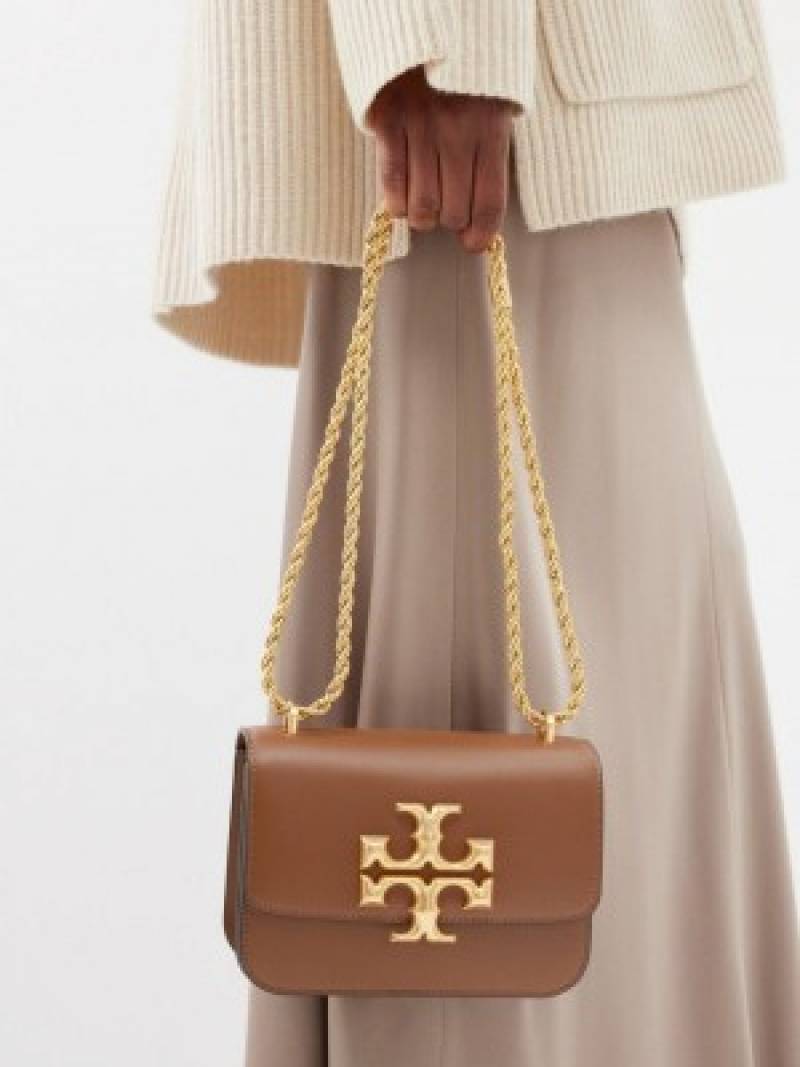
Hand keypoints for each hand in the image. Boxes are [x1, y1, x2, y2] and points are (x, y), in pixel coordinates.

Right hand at [366, 67, 513, 252]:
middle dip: (449, 219)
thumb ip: (489, 160)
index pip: (489, 204)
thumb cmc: (465, 80)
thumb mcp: (493, 110)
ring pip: (421, 208)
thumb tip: (478, 229)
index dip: (481, 236)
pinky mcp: (389, 122)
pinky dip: (396, 204)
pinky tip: (401, 199)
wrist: (426, 24)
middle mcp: (457, 132)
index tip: (473, 244)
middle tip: (446, 204)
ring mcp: (421, 128)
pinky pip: (392, 186)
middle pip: (453, 213)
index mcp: (491, 130)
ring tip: (423, 200)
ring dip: (422, 216)